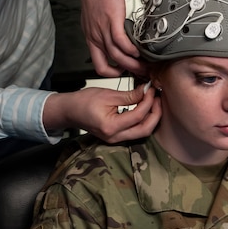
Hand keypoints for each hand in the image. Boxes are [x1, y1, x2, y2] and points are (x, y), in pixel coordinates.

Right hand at [45, 83, 160, 142]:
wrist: (69, 111)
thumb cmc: (83, 102)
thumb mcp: (107, 95)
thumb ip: (129, 95)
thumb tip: (146, 91)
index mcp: (110, 126)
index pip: (138, 116)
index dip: (148, 102)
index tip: (151, 89)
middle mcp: (114, 137)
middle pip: (145, 130)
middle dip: (155, 114)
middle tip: (157, 98)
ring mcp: (116, 139)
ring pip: (142, 132)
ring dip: (151, 117)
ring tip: (153, 101)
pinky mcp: (117, 136)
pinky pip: (135, 131)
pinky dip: (143, 120)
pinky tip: (145, 107)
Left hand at [78, 0, 145, 76]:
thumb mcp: (93, 19)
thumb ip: (102, 32)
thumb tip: (113, 40)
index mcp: (90, 38)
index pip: (98, 65)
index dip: (111, 73)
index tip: (123, 71)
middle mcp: (95, 36)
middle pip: (108, 65)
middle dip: (126, 72)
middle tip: (139, 72)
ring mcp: (102, 29)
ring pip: (117, 56)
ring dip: (132, 63)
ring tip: (143, 64)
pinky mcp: (112, 20)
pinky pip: (121, 41)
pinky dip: (131, 49)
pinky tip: (137, 50)